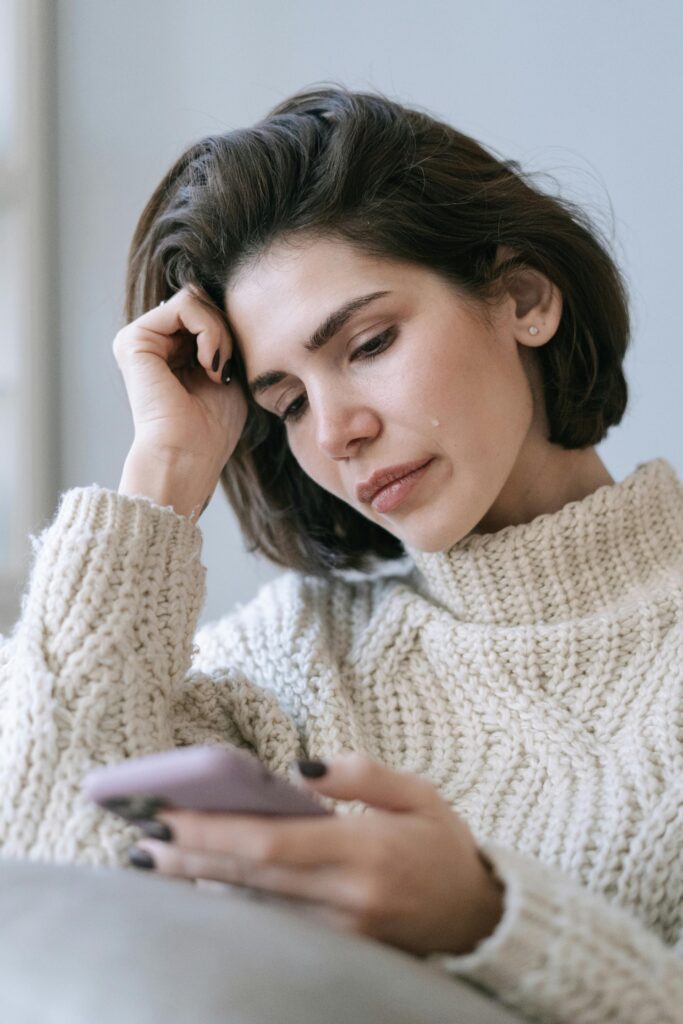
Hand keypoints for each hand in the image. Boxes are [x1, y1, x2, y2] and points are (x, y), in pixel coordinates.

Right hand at [114, 285, 247, 515]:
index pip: (206, 311)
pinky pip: (185, 305)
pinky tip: (209, 364)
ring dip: (219, 334)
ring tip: (217, 370)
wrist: (188, 456)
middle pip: (201, 302)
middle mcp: (150, 342)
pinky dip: (210, 332)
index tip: (231, 371)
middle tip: (225, 371)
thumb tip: (214, 292)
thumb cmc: (211, 427)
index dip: (228, 333)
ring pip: (195, 300)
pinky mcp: (134, 338)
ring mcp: (140, 338)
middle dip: (225, 332)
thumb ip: (220, 335)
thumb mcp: (225, 369)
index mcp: (168, 350)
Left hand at [130, 753, 504, 956]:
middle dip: (190, 856)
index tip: (168, 814)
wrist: (480, 919)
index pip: (273, 843)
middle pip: (250, 878)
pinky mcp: (337, 951)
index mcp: (367, 851)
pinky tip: (197, 885)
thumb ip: (362, 774)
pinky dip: (231, 903)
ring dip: (198, 882)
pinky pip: (273, 925)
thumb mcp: (419, 792)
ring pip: (254, 907)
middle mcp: (347, 899)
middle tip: (140, 836)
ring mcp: (340, 934)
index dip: (213, 832)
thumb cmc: (444, 846)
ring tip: (151, 858)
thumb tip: (300, 771)